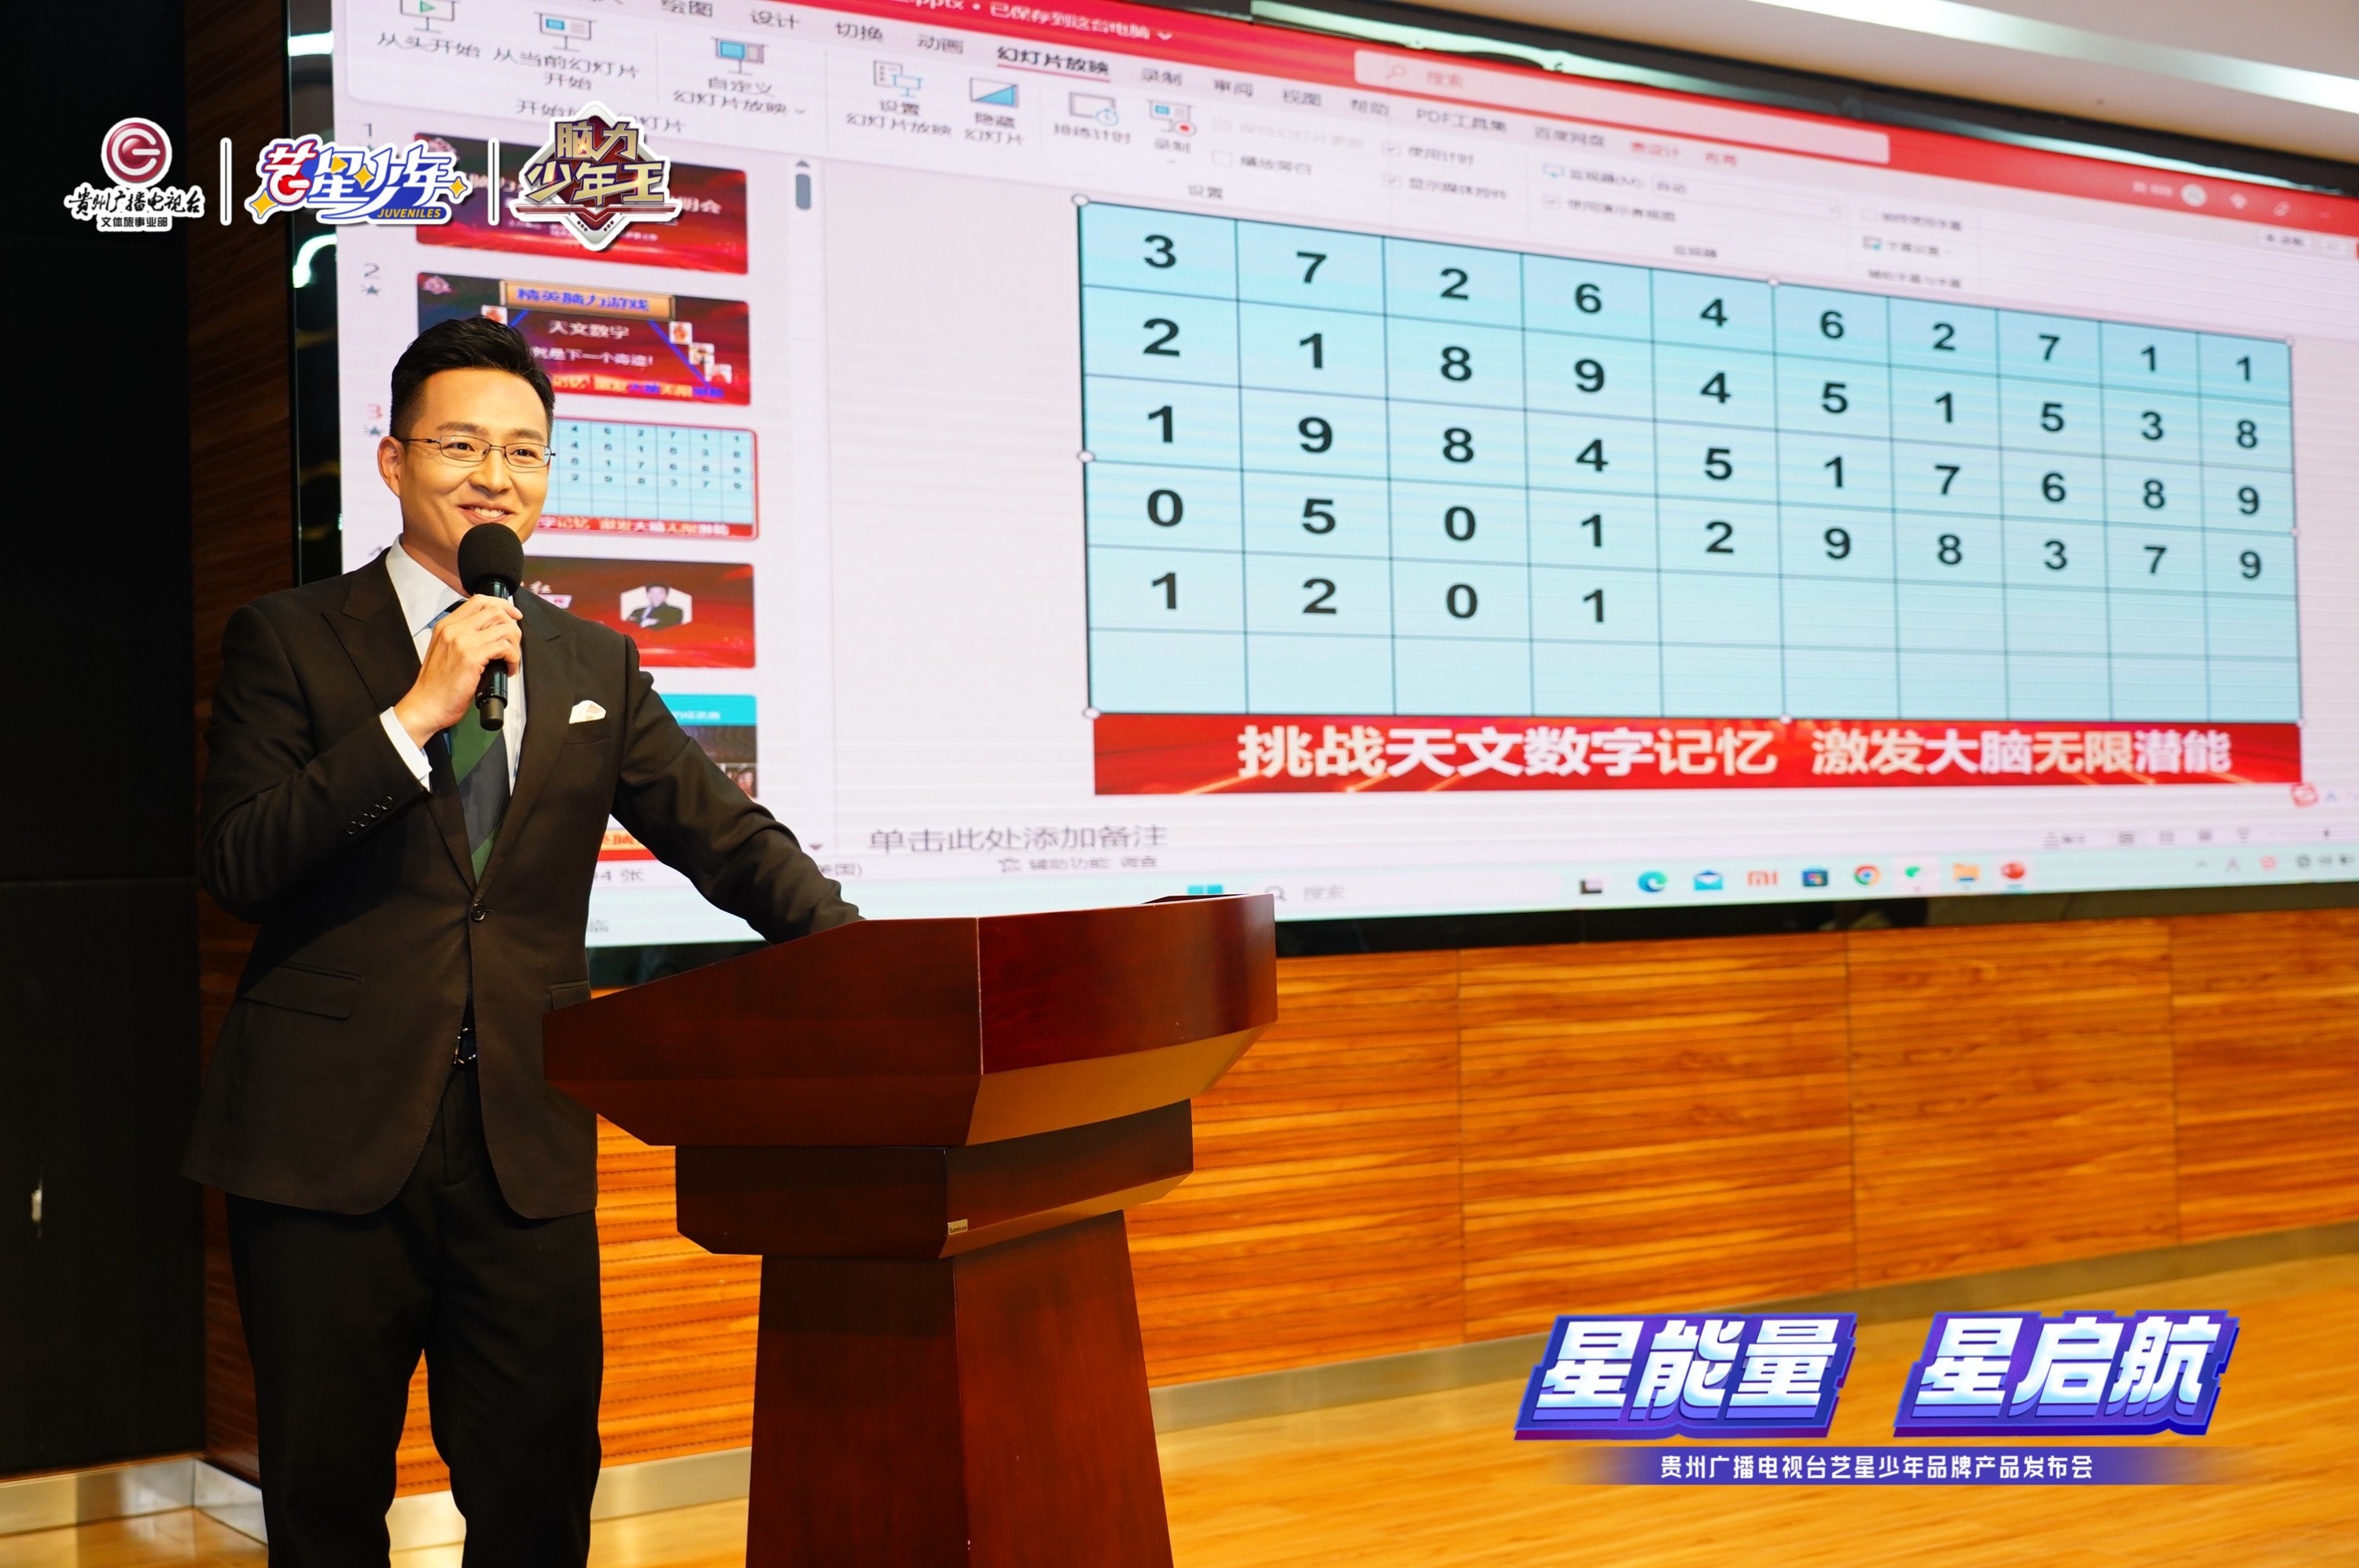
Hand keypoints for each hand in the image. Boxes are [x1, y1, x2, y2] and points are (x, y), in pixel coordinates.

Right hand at [394, 595, 522, 746]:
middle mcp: (453, 629)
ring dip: (515, 644)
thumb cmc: (437, 685)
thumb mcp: (444, 651)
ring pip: (504, 628)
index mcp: (446, 625)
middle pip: (495, 610)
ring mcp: (462, 642)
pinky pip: (505, 647)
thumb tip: (491, 633)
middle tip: (515, 644)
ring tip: (511, 660)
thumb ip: (462, 638)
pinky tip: (509, 669)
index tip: (513, 616)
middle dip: (512, 626)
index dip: (502, 605)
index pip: (479, 601)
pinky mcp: (471, 658)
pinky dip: (514, 658)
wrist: (426, 705)